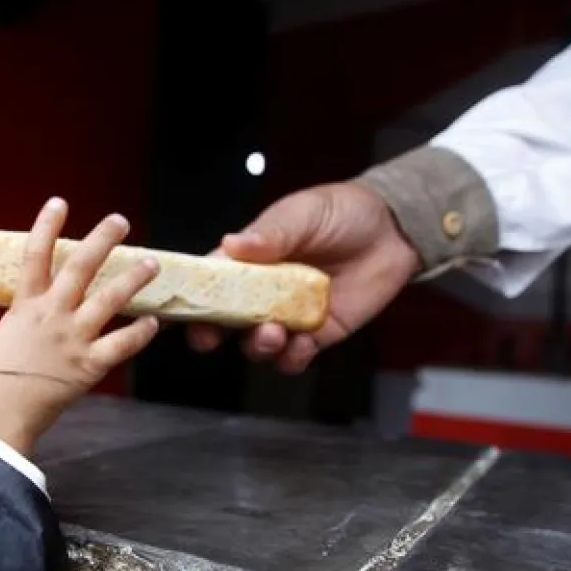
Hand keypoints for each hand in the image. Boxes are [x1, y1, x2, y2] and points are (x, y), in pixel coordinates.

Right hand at [0, 198, 160, 454]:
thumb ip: (18, 327)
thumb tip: (27, 325)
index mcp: (23, 306)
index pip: (35, 255)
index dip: (47, 226)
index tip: (59, 203)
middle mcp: (52, 314)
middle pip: (81, 266)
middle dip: (102, 239)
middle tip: (120, 222)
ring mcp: (73, 338)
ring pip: (110, 298)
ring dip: (133, 278)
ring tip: (152, 263)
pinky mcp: (88, 365)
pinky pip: (121, 345)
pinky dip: (140, 334)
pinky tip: (154, 323)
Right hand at [188, 182, 420, 373]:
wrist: (394, 231)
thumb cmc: (343, 212)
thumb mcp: (304, 213)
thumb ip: (271, 232)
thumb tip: (232, 244)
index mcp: (249, 260)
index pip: (210, 282)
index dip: (189, 298)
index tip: (176, 312)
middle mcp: (263, 292)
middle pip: (224, 322)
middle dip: (210, 333)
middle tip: (209, 337)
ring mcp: (288, 316)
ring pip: (256, 344)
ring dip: (256, 345)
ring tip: (271, 333)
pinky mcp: (318, 334)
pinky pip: (294, 357)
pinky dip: (291, 358)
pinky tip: (299, 346)